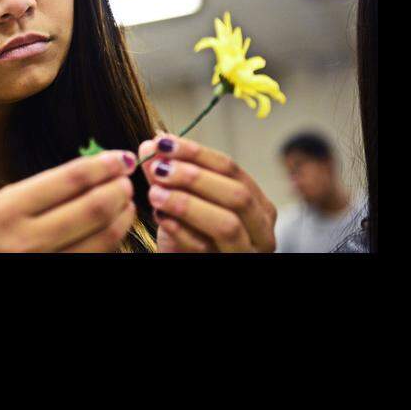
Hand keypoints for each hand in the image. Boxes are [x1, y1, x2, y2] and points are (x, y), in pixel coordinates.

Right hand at [0, 150, 138, 252]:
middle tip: (127, 179)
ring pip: (106, 235)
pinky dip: (115, 235)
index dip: (105, 165)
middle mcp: (26, 239)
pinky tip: (115, 224)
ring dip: (124, 213)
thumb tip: (102, 164)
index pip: (72, 178)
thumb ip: (50, 186)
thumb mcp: (6, 204)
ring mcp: (46, 263)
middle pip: (96, 206)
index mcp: (9, 209)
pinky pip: (101, 254)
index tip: (124, 157)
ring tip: (125, 200)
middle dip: (120, 188)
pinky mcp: (61, 279)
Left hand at [139, 134, 276, 252]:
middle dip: (196, 178)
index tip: (164, 143)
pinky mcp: (228, 267)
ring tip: (155, 193)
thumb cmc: (192, 239)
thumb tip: (149, 146)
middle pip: (237, 195)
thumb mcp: (181, 205)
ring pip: (227, 224)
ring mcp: (247, 253)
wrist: (188, 264)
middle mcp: (261, 230)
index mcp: (257, 205)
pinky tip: (161, 218)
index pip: (232, 169)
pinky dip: (181, 231)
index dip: (197, 153)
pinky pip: (206, 249)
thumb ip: (168, 177)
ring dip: (188, 204)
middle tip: (160, 169)